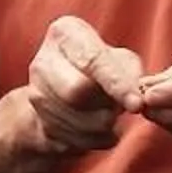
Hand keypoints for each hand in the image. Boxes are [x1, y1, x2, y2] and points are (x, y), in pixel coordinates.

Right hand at [14, 15, 144, 155]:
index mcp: (65, 32)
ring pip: (75, 120)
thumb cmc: (104, 69)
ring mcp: (35, 91)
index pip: (92, 60)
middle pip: (76, 91)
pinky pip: (71, 139)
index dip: (116, 84)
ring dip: (103, 125)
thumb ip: (130, 73)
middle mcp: (43, 59)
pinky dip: (94, 140)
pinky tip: (98, 130)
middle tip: (119, 107)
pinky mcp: (36, 120)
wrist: (70, 93)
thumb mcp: (122, 60)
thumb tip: (134, 99)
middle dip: (105, 106)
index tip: (136, 104)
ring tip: (109, 116)